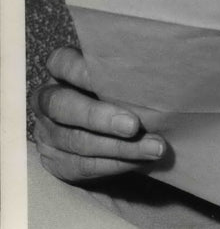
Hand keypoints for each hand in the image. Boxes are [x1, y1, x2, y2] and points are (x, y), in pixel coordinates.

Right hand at [32, 46, 166, 182]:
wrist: (108, 130)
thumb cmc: (119, 92)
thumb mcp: (117, 78)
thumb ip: (125, 76)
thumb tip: (163, 74)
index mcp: (61, 72)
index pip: (62, 63)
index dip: (82, 70)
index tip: (114, 75)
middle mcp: (48, 100)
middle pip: (63, 106)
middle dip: (99, 117)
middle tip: (134, 125)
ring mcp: (47, 133)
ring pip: (77, 141)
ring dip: (118, 148)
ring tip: (153, 147)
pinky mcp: (56, 162)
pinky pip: (84, 166)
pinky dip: (116, 164)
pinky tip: (140, 160)